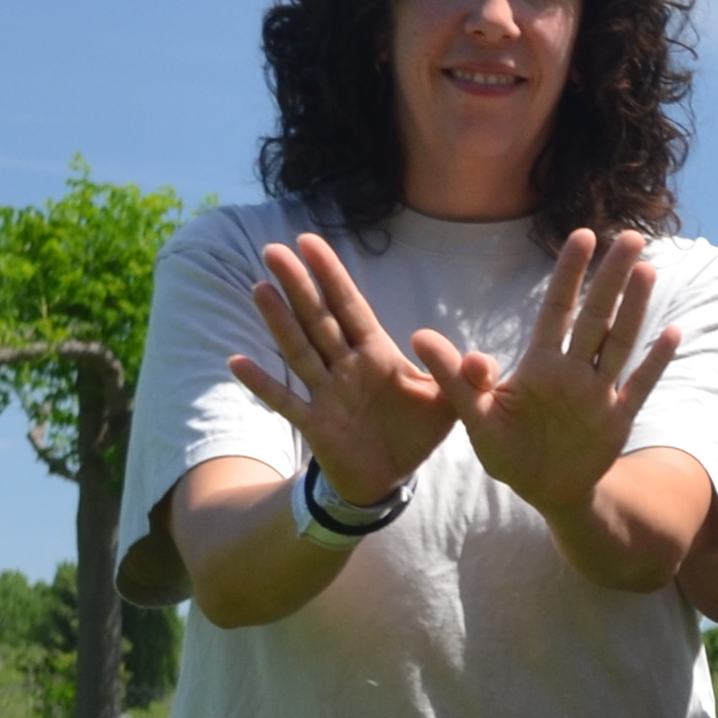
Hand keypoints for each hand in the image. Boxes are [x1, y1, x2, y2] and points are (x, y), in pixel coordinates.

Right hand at [232, 235, 464, 504]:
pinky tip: (237, 361)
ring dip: (279, 322)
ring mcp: (326, 393)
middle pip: (318, 319)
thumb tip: (481, 360)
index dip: (331, 275)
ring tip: (260, 289)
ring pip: (299, 351)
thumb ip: (463, 380)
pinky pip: (286, 401)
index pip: (350, 307)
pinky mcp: (315, 424)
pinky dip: (263, 383)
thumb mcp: (448, 404)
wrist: (391, 476)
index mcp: (376, 353)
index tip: (309, 241)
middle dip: (298, 286)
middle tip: (273, 250)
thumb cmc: (415, 430)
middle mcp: (345, 366)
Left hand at [456, 228, 683, 520]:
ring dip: (635, 309)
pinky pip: (640, 386)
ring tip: (648, 271)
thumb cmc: (508, 451)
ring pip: (620, 342)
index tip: (583, 236)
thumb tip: (419, 337)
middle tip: (631, 237)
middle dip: (612, 277)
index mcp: (540, 363)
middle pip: (596, 315)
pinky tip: (672, 332)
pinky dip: (656, 362)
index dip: (570, 273)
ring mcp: (599, 393)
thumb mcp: (475, 416)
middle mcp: (574, 370)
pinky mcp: (617, 419)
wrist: (544, 490)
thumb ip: (455, 378)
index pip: (557, 308)